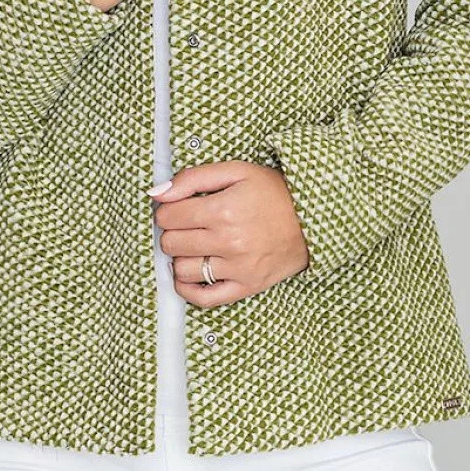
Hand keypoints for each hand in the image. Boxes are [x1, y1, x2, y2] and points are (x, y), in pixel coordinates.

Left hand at [151, 160, 309, 305]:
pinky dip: (188, 289)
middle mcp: (228, 242)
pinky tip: (190, 274)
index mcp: (223, 210)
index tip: (177, 208)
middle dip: (172, 231)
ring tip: (193, 246)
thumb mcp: (236, 171)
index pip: (168, 216)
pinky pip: (204, 299)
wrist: (313, 218)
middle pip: (171, 243)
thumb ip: (193, 178)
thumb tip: (157, 193)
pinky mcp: (246, 287)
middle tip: (186, 225)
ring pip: (182, 270)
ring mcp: (238, 268)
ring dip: (180, 257)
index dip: (167, 209)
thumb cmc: (274, 192)